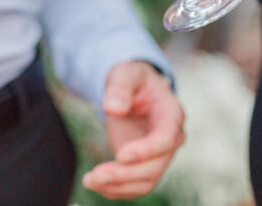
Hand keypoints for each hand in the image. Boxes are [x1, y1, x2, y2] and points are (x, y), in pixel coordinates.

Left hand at [83, 61, 183, 199]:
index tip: (121, 155)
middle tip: (96, 174)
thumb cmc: (132, 79)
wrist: (133, 90)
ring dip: (118, 186)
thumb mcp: (126, 73)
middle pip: (155, 167)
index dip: (146, 150)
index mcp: (171, 114)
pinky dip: (115, 189)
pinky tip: (94, 183)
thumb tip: (112, 108)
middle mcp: (170, 140)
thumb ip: (120, 88)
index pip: (166, 139)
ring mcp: (158, 156)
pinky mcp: (143, 166)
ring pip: (145, 182)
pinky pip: (134, 185)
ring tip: (90, 180)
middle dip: (125, 174)